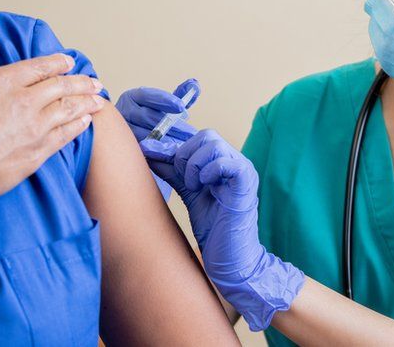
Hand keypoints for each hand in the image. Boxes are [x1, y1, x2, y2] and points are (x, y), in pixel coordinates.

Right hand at [0, 35, 106, 200]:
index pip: (37, 67)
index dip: (56, 63)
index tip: (68, 62)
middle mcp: (23, 101)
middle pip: (61, 86)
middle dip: (80, 81)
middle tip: (94, 81)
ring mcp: (34, 128)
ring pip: (68, 109)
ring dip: (86, 102)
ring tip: (99, 99)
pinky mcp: (37, 153)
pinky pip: (66, 135)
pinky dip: (78, 126)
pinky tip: (86, 123)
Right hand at [115, 78, 199, 161]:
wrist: (130, 134)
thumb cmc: (151, 116)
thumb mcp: (164, 104)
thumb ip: (179, 94)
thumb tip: (194, 84)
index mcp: (133, 97)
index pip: (147, 95)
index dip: (165, 100)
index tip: (182, 107)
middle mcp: (125, 111)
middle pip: (148, 117)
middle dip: (172, 126)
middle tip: (190, 133)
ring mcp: (123, 130)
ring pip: (145, 134)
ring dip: (167, 140)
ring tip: (184, 144)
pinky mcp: (126, 146)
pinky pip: (143, 149)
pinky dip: (159, 151)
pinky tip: (173, 155)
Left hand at [149, 129, 304, 331]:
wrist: (230, 259)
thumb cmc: (213, 228)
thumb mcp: (188, 192)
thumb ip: (173, 171)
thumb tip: (149, 150)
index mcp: (224, 162)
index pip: (197, 138)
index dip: (172, 145)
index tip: (148, 151)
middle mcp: (236, 162)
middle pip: (206, 135)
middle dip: (184, 155)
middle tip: (183, 181)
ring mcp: (243, 170)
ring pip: (213, 144)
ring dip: (194, 165)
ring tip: (194, 187)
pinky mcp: (246, 182)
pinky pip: (225, 162)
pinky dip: (207, 172)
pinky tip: (203, 188)